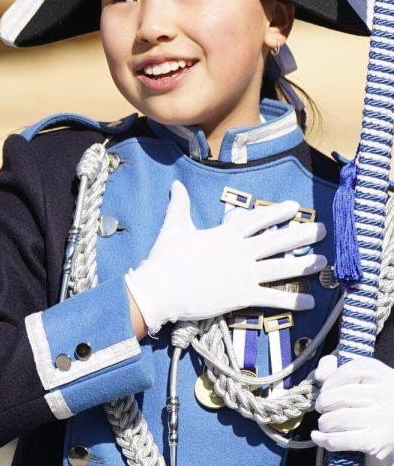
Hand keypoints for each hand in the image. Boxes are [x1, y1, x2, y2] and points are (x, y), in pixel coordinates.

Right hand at [124, 180, 326, 334]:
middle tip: (322, 230)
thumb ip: (179, 205)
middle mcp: (239, 252)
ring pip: (281, 267)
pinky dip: (292, 300)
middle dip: (301, 235)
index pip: (256, 220)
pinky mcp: (242, 296)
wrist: (162, 289)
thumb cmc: (166, 258)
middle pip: (276, 241)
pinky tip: (310, 302)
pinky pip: (272, 298)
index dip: (277, 212)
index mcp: (224, 234)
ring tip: (324, 261)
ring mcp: (243, 274)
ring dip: (304, 265)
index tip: (294, 206)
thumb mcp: (173, 227)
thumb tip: (176, 184)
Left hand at [312, 355, 393, 465]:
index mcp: (378, 374)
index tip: (325, 389)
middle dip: (323, 403)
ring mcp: (381, 420)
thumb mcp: (361, 377)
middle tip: (322, 408)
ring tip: (325, 423)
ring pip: (339, 419)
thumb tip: (319, 375)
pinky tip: (318, 437)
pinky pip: (342, 439)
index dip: (329, 382)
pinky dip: (325, 439)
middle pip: (341, 397)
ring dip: (325, 422)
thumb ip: (335, 368)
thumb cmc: (375, 400)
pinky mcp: (377, 442)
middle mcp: (383, 395)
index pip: (347, 373)